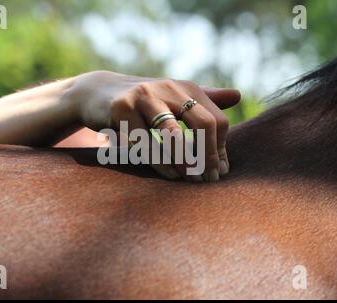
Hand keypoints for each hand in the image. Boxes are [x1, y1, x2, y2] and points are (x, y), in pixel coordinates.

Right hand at [64, 71, 240, 181]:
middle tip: (209, 179)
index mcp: (186, 88)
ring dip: (186, 163)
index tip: (220, 171)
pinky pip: (145, 143)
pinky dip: (161, 163)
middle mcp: (168, 88)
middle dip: (209, 156)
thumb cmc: (143, 102)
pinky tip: (171, 175)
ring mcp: (143, 97)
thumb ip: (205, 99)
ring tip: (192, 180)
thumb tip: (239, 95)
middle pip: (202, 124)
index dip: (221, 149)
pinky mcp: (121, 109)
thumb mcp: (173, 97)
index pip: (217, 120)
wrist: (97, 93)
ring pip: (173, 136)